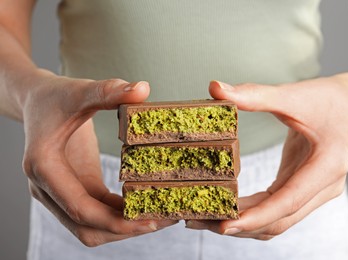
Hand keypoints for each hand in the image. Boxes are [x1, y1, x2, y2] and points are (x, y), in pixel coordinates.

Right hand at [22, 70, 176, 245]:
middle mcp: (46, 187)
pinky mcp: (72, 188)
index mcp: (44, 167)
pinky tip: (143, 204)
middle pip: (85, 227)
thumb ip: (108, 91)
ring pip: (90, 226)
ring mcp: (58, 192)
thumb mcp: (79, 91)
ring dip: (122, 227)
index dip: (116, 220)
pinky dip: (118, 215)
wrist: (36, 100)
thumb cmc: (55, 96)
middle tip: (162, 221)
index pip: (80, 208)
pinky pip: (95, 211)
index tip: (149, 221)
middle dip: (123, 229)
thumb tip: (143, 89)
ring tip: (158, 217)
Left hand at [186, 73, 347, 239]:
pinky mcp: (304, 189)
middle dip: (241, 225)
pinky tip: (227, 208)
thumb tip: (214, 88)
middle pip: (280, 220)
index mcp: (327, 166)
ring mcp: (316, 192)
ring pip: (277, 221)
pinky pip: (276, 209)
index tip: (226, 225)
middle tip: (200, 222)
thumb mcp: (291, 95)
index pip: (289, 201)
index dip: (257, 216)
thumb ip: (254, 95)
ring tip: (207, 219)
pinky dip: (252, 213)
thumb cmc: (324, 98)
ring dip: (244, 224)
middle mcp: (325, 186)